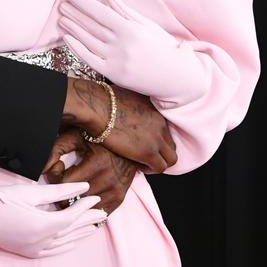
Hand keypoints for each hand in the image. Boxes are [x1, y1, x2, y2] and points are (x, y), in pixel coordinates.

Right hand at [0, 180, 106, 258]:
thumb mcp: (30, 192)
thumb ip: (59, 191)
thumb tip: (82, 187)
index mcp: (43, 226)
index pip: (72, 217)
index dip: (85, 206)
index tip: (95, 197)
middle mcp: (40, 242)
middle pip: (72, 231)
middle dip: (88, 221)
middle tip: (103, 212)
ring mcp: (33, 249)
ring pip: (65, 243)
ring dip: (80, 234)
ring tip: (94, 226)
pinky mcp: (26, 252)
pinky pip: (53, 251)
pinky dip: (66, 245)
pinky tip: (73, 241)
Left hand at [42, 128, 136, 215]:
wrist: (125, 141)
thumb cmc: (96, 137)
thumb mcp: (75, 136)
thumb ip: (55, 149)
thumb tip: (42, 168)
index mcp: (97, 163)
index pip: (66, 183)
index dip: (56, 176)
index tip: (58, 167)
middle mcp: (109, 179)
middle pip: (74, 199)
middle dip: (62, 193)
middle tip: (59, 183)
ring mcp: (115, 190)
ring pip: (85, 209)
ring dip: (74, 204)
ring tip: (70, 192)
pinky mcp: (119, 198)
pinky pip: (98, 213)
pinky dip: (88, 210)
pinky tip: (82, 200)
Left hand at [58, 0, 204, 104]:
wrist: (176, 77)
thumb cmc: (163, 47)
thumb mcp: (146, 24)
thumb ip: (123, 9)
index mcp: (131, 29)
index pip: (100, 13)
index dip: (83, 3)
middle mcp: (122, 45)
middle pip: (91, 26)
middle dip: (75, 14)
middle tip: (61, 4)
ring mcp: (116, 60)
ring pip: (88, 41)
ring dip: (73, 28)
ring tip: (62, 18)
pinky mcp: (113, 74)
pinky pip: (90, 60)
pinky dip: (77, 48)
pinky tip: (67, 38)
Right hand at [61, 76, 176, 172]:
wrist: (95, 107)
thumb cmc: (99, 100)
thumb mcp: (122, 96)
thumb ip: (128, 104)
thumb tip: (119, 107)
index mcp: (154, 108)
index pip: (164, 129)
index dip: (155, 139)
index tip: (143, 143)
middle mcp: (160, 122)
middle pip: (171, 143)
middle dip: (160, 152)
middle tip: (145, 156)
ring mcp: (156, 137)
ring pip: (171, 158)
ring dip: (158, 163)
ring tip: (142, 164)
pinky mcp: (148, 152)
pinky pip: (160, 167)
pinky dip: (151, 170)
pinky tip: (137, 167)